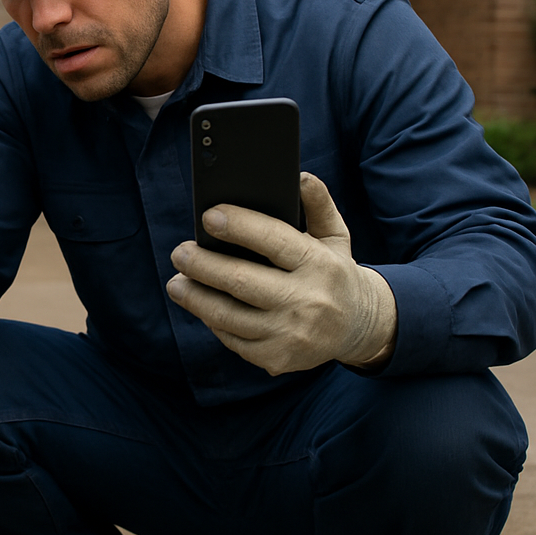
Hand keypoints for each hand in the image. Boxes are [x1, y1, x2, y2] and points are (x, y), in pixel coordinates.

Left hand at [167, 172, 396, 375]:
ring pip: (228, 316)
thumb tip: (299, 176)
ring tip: (176, 283)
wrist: (359, 327)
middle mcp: (307, 301)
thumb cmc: (335, 273)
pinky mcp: (277, 358)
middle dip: (202, 265)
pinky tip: (201, 306)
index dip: (238, 226)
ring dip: (195, 298)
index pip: (273, 240)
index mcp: (320, 265)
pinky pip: (233, 339)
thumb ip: (318, 204)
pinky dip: (213, 322)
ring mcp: (290, 334)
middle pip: (241, 281)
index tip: (208, 216)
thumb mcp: (335, 236)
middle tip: (179, 253)